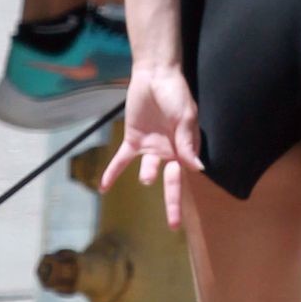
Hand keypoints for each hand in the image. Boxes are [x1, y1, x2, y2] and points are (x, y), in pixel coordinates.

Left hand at [100, 64, 202, 227]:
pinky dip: (112, 173)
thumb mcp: (185, 117)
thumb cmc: (176, 94)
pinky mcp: (133, 141)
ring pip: (148, 170)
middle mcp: (170, 152)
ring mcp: (151, 148)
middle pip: (171, 182)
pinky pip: (122, 160)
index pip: (187, 174)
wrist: (155, 75)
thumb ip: (188, 142)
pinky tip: (103, 188)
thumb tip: (196, 168)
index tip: (189, 198)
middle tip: (173, 225)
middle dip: (172, 204)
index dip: (188, 188)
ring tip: (147, 178)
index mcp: (186, 148)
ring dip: (147, 175)